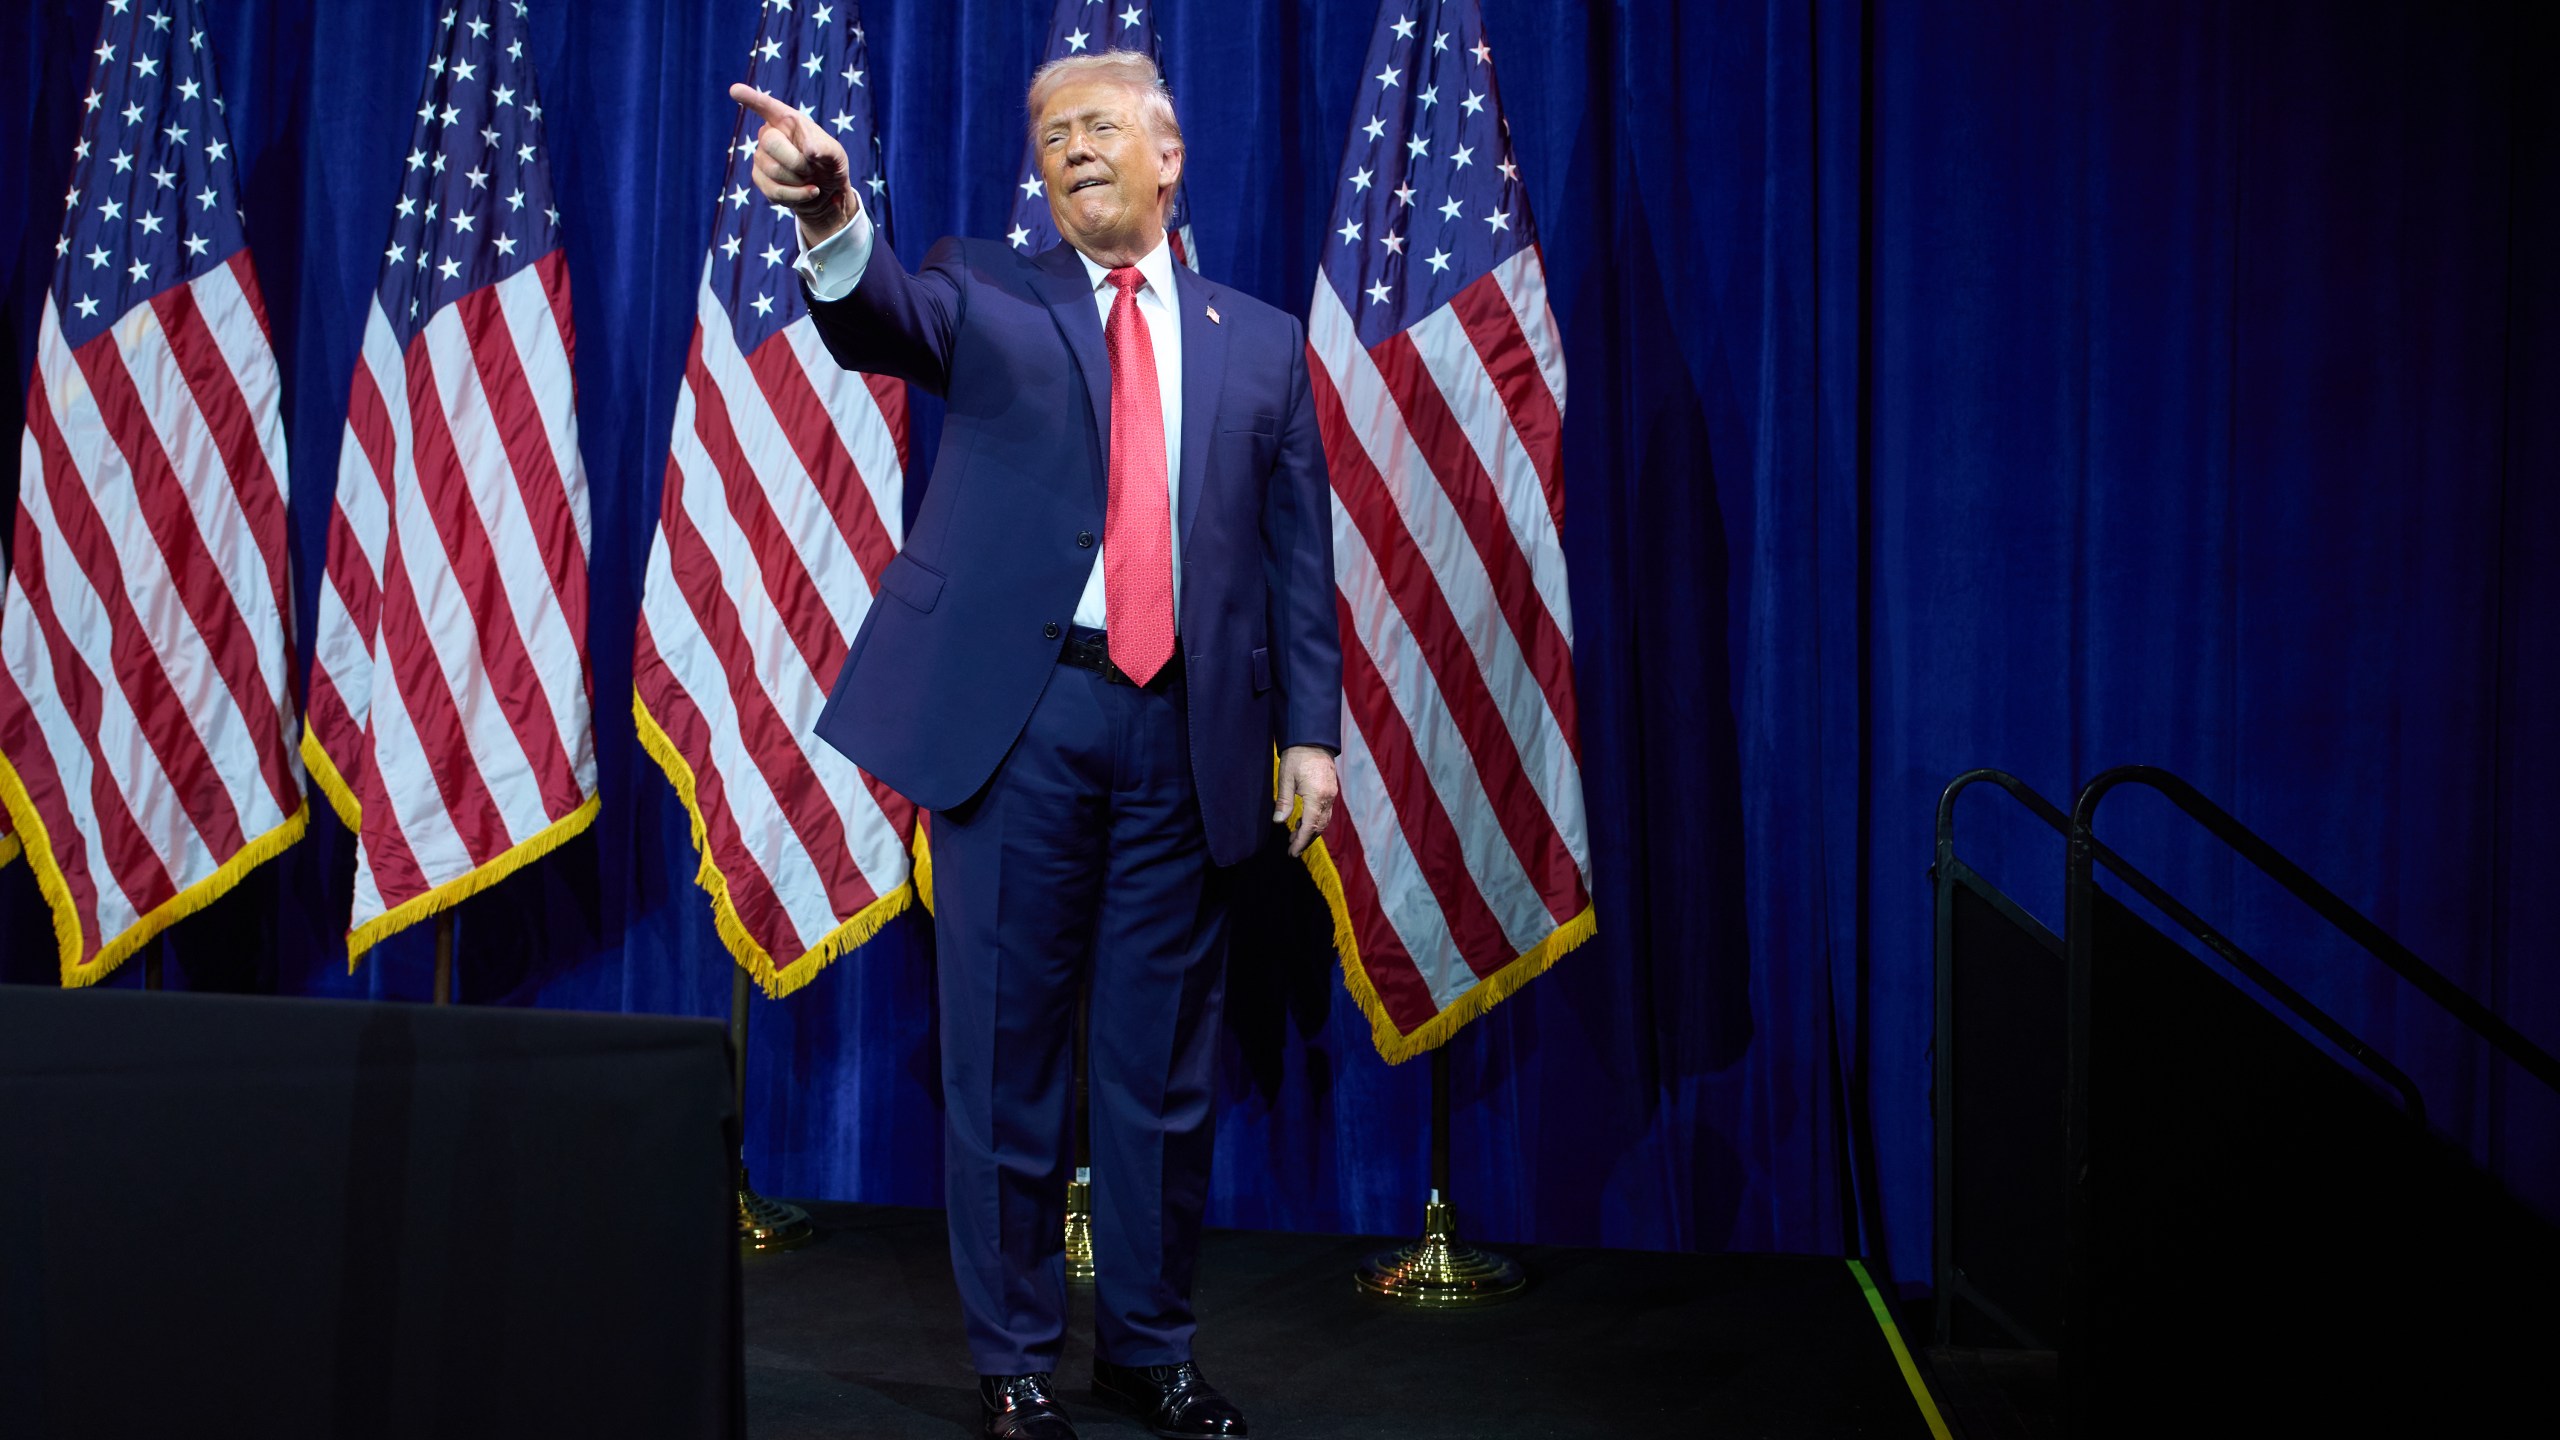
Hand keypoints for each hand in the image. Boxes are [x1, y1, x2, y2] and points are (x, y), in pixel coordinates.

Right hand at [730, 83, 856, 242]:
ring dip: (799, 181)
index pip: (766, 106)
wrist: (826, 191)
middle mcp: (769, 134)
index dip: (750, 98)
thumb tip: (809, 150)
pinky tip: (808, 192)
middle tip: (811, 168)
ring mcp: (761, 156)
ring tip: (810, 178)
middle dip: (796, 161)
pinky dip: (796, 196)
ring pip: (773, 170)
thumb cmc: (830, 165)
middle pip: (770, 142)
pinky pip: (773, 190)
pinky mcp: (759, 178)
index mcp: (788, 120)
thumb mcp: (836, 154)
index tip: (735, 90)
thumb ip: (826, 148)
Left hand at [1273, 746, 1339, 857]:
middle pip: (1319, 827)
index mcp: (1317, 796)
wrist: (1313, 738)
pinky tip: (1302, 820)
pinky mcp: (1331, 789)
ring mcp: (1332, 794)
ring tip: (1295, 836)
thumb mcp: (1285, 778)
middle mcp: (1328, 798)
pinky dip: (1315, 820)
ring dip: (1311, 831)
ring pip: (1324, 820)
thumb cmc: (1297, 756)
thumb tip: (1278, 821)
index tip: (1292, 852)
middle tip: (1291, 849)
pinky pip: (1325, 811)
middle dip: (1306, 839)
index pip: (1310, 826)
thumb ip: (1284, 801)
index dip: (1301, 842)